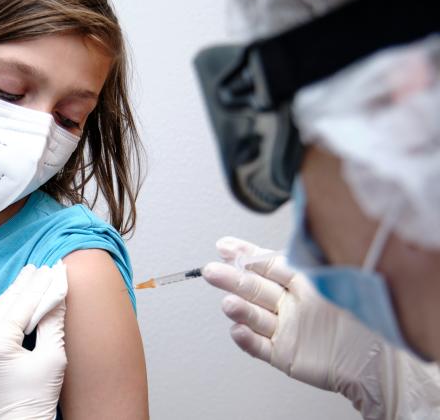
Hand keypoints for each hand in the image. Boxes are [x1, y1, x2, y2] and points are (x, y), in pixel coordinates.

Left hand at [0, 262, 67, 419]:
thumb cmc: (38, 395)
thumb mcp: (53, 357)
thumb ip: (53, 322)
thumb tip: (58, 293)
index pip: (23, 304)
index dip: (41, 285)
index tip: (54, 268)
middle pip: (6, 303)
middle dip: (26, 285)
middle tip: (42, 267)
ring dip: (13, 293)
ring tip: (30, 276)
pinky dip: (2, 308)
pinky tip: (13, 298)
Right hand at [202, 236, 439, 419]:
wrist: (381, 361)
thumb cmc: (365, 316)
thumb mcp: (334, 278)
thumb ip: (307, 259)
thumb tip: (289, 232)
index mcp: (302, 283)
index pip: (267, 264)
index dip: (245, 255)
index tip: (225, 246)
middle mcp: (291, 305)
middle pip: (254, 288)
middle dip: (231, 278)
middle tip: (212, 271)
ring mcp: (286, 329)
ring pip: (254, 316)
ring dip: (239, 309)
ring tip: (228, 303)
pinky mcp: (285, 354)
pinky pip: (259, 347)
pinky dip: (246, 339)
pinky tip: (237, 330)